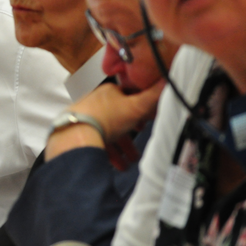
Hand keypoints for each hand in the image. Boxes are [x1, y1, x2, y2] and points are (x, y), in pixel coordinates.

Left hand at [45, 80, 165, 160]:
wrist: (77, 135)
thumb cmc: (107, 118)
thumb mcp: (136, 106)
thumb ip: (154, 96)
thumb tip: (168, 80)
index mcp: (109, 92)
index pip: (129, 97)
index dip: (141, 109)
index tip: (149, 121)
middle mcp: (96, 103)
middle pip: (120, 118)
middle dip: (132, 134)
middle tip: (140, 145)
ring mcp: (86, 118)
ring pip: (109, 133)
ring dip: (122, 148)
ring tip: (131, 162)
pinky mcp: (79, 133)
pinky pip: (98, 143)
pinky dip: (110, 154)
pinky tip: (119, 166)